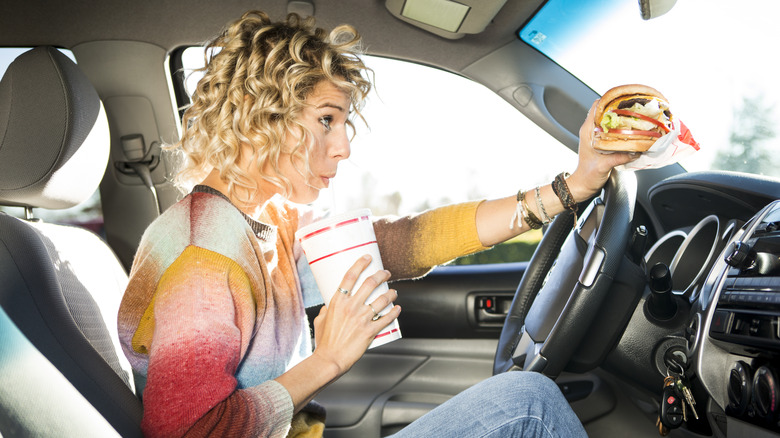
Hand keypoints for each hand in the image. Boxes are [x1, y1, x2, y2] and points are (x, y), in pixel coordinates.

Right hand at [311, 255, 400, 374]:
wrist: (330, 359)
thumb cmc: (324, 342)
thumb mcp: (320, 320)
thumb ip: (327, 310)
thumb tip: (330, 305)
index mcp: (337, 302)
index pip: (350, 276)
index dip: (360, 264)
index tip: (368, 257)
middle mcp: (350, 307)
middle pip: (370, 283)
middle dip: (381, 274)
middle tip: (386, 273)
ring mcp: (361, 318)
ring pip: (382, 299)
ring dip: (391, 293)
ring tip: (394, 291)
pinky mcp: (370, 331)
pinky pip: (387, 318)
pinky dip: (395, 312)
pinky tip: (398, 309)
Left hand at [568, 100, 638, 200]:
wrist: (584, 185)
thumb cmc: (588, 175)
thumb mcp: (603, 166)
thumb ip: (618, 158)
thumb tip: (635, 151)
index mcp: (588, 130)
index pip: (597, 106)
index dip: (611, 99)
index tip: (625, 98)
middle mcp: (592, 130)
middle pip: (606, 110)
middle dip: (621, 106)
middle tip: (636, 106)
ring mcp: (598, 135)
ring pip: (611, 119)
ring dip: (623, 116)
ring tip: (638, 115)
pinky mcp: (604, 141)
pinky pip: (615, 129)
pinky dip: (624, 127)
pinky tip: (634, 129)